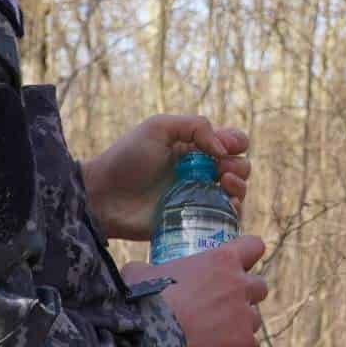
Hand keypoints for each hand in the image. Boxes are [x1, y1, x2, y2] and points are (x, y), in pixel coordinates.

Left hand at [81, 115, 250, 240]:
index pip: (230, 142)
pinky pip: (224, 218)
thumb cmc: (127, 158)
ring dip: (240, 186)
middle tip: (221, 169)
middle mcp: (200, 171)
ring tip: (224, 183)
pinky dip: (234, 211)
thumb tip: (223, 149)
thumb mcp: (158, 127)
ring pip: (236, 192)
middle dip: (239, 166)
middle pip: (239, 167)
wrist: (104, 196)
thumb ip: (195, 126)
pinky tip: (228, 204)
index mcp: (193, 147)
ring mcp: (198, 197)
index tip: (226, 146)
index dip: (235, 142)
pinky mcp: (193, 220)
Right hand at [123, 236, 267, 346]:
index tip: (238, 264)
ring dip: (240, 324)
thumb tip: (139, 272)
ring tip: (213, 335)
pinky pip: (251, 346)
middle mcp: (240, 285)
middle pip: (260, 286)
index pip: (254, 246)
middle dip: (245, 295)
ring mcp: (245, 316)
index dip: (247, 254)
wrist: (148, 336)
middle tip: (221, 306)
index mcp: (221, 259)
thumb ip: (151, 269)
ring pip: (255, 319)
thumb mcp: (140, 271)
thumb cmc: (142, 299)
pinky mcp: (244, 345)